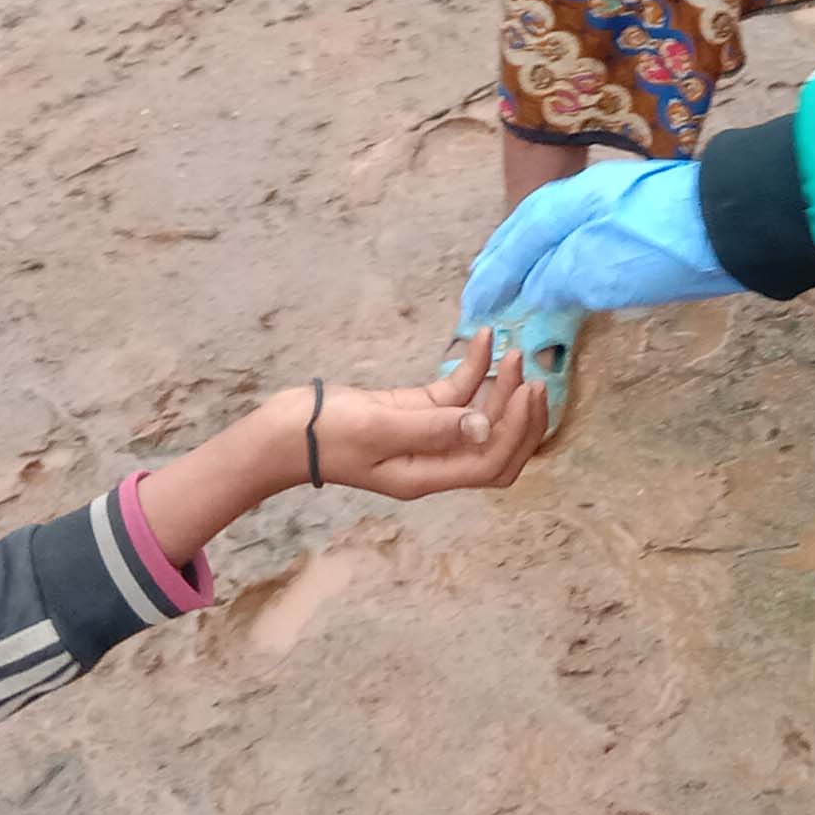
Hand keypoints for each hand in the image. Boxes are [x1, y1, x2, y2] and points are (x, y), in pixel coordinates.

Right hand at [290, 346, 555, 500]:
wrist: (282, 429)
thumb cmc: (325, 434)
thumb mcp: (379, 429)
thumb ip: (433, 428)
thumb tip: (484, 426)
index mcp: (427, 476)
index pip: (492, 464)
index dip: (518, 431)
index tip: (526, 389)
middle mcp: (434, 461)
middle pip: (496, 447)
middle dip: (521, 414)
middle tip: (532, 372)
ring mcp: (425, 436)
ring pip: (479, 417)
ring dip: (501, 388)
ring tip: (513, 350)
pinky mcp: (413, 412)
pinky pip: (453, 395)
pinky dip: (472, 370)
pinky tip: (481, 339)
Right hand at [458, 152, 739, 327]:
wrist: (740, 224)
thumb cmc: (666, 246)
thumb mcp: (602, 267)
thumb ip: (558, 275)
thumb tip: (532, 288)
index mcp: (572, 203)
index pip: (520, 237)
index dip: (494, 274)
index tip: (472, 305)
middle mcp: (588, 197)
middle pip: (533, 226)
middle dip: (504, 259)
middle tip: (481, 289)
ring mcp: (617, 205)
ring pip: (558, 230)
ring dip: (530, 258)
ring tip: (513, 284)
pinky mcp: (642, 221)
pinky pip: (581, 237)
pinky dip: (560, 257)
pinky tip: (565, 274)